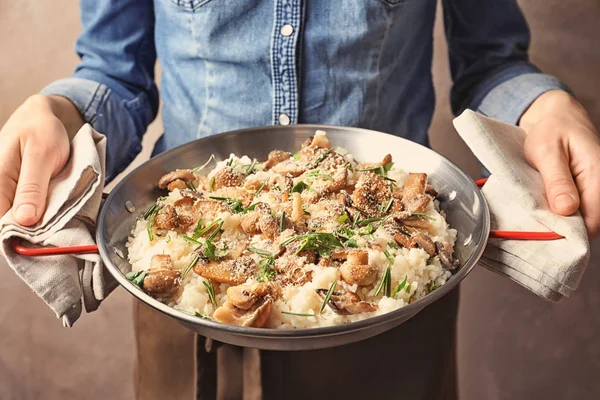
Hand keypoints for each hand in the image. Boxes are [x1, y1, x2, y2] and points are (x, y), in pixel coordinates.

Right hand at [0, 94, 82, 225]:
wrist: (43, 116)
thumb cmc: (42, 130)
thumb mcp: (42, 155)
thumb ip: (32, 187)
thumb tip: (24, 219)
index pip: (1, 223)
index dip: (21, 236)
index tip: (45, 240)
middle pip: (9, 225)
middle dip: (33, 232)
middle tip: (58, 230)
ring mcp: (6, 193)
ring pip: (19, 222)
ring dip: (39, 225)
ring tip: (58, 220)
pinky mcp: (17, 194)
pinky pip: (27, 213)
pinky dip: (42, 216)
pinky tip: (53, 214)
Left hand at [520, 90, 599, 236]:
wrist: (555, 115)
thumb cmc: (551, 128)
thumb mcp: (547, 151)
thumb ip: (557, 180)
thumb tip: (566, 209)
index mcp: (598, 176)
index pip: (593, 220)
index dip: (571, 233)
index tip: (545, 236)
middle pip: (587, 223)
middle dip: (562, 230)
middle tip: (534, 230)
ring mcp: (592, 189)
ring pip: (579, 219)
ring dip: (558, 222)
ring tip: (535, 219)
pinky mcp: (582, 190)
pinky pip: (573, 210)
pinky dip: (556, 213)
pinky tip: (540, 211)